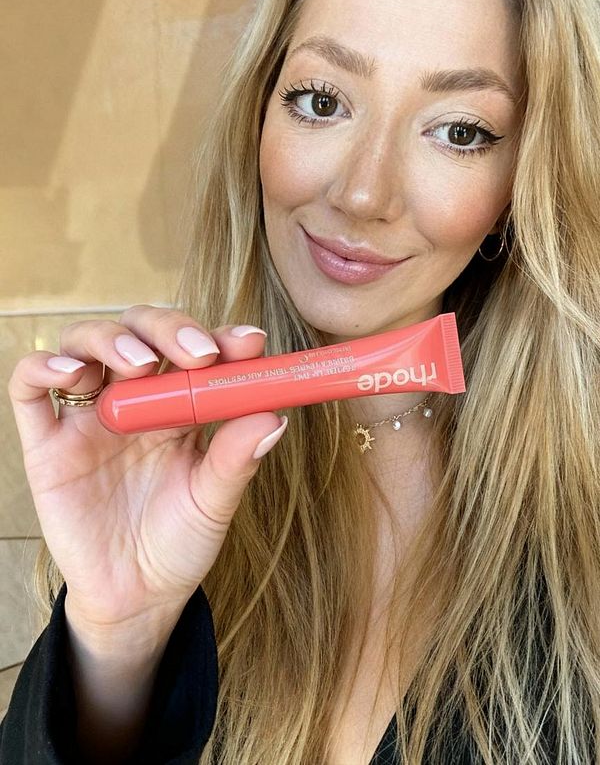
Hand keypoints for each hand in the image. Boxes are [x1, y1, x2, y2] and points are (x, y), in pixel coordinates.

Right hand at [8, 305, 287, 633]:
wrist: (136, 596)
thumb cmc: (180, 542)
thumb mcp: (214, 502)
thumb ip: (237, 459)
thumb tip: (274, 416)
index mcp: (181, 407)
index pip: (196, 351)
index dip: (221, 337)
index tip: (249, 343)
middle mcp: (135, 400)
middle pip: (141, 331)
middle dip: (168, 329)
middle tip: (196, 354)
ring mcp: (89, 417)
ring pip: (86, 343)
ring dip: (111, 338)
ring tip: (138, 364)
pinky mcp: (47, 443)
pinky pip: (29, 389)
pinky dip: (44, 366)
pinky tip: (72, 373)